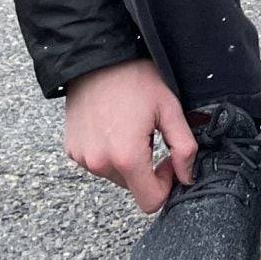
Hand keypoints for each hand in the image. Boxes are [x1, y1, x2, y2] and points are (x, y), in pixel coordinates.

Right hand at [63, 58, 194, 212]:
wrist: (97, 58)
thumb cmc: (135, 79)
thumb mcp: (169, 109)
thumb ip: (184, 148)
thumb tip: (187, 177)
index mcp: (126, 157)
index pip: (150, 201)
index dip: (166, 184)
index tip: (168, 160)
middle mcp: (100, 163)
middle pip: (133, 187)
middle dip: (146, 168)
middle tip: (149, 135)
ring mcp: (83, 158)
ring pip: (116, 175)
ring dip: (127, 159)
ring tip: (129, 126)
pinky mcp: (72, 149)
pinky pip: (98, 162)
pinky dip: (109, 151)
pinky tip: (112, 126)